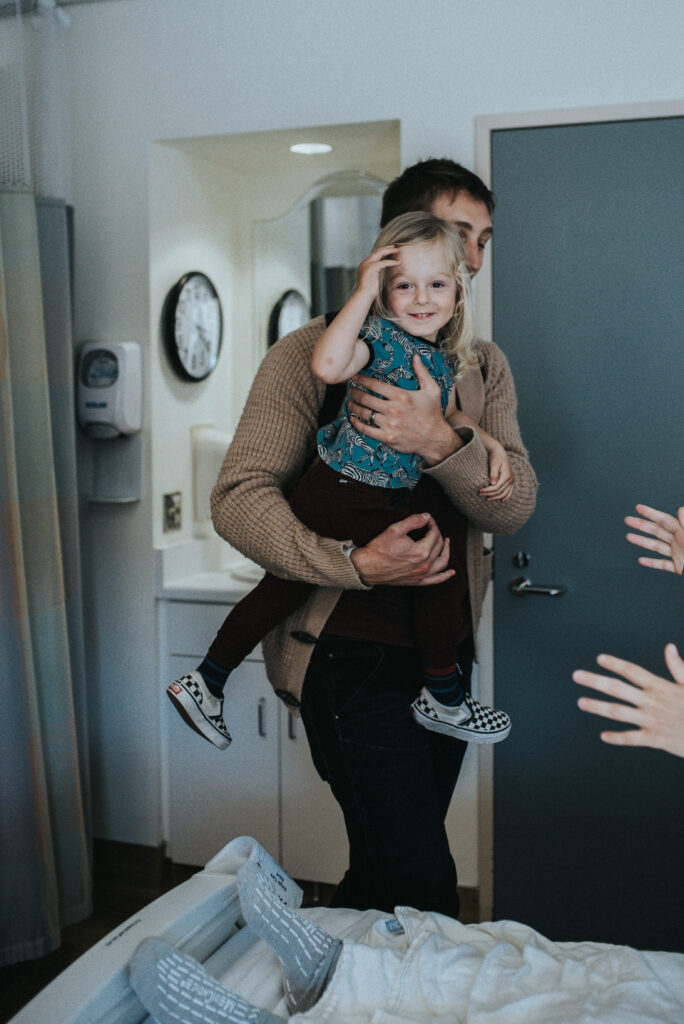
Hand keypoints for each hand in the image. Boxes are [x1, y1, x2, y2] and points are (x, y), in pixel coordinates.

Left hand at [348, 355, 462, 465]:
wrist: (435, 438)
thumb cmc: (433, 413)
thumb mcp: (432, 390)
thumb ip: (422, 372)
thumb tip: (415, 356)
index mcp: (402, 396)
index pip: (375, 385)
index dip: (362, 380)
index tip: (355, 377)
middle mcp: (393, 409)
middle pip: (366, 398)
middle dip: (355, 392)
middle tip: (350, 389)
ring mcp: (389, 424)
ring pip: (365, 413)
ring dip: (354, 407)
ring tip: (349, 402)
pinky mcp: (387, 437)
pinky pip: (367, 430)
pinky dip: (357, 424)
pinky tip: (353, 419)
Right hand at [350, 512, 453, 586]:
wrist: (368, 567)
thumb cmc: (379, 548)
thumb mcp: (395, 529)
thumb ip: (413, 521)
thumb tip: (426, 516)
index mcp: (422, 551)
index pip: (434, 533)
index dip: (432, 523)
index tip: (426, 519)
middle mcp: (425, 564)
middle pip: (438, 546)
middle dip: (436, 533)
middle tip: (430, 527)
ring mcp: (422, 574)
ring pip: (442, 562)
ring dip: (446, 551)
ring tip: (446, 543)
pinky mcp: (417, 581)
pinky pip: (436, 580)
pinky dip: (445, 576)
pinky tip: (451, 572)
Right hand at [355, 245, 398, 298]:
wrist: (363, 295)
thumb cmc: (368, 292)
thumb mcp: (371, 280)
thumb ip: (375, 274)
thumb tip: (382, 274)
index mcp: (363, 266)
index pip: (373, 255)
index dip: (381, 252)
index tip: (388, 251)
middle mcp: (364, 263)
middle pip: (376, 252)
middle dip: (385, 248)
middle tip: (394, 247)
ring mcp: (367, 264)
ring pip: (379, 253)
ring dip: (389, 251)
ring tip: (397, 250)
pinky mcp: (372, 267)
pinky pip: (384, 262)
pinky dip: (391, 262)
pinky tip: (398, 262)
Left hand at [479, 442, 513, 501]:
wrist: (500, 453)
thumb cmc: (495, 457)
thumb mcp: (493, 464)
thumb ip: (493, 474)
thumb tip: (493, 484)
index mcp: (506, 475)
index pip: (497, 487)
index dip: (488, 490)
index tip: (480, 491)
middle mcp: (511, 479)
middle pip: (499, 491)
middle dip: (489, 494)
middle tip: (479, 494)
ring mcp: (512, 481)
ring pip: (504, 493)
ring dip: (495, 497)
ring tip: (486, 499)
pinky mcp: (511, 481)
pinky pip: (510, 491)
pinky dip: (506, 497)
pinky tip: (501, 501)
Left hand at [573, 645, 683, 757]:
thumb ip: (678, 668)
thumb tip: (669, 648)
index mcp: (661, 687)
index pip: (633, 671)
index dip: (615, 664)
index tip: (600, 659)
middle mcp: (652, 702)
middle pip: (618, 689)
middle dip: (595, 681)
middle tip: (577, 676)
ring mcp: (651, 721)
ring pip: (619, 712)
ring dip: (598, 707)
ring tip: (581, 702)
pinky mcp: (655, 739)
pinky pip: (632, 739)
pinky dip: (617, 738)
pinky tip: (603, 736)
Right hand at [625, 504, 683, 574]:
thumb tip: (680, 510)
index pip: (664, 520)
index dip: (651, 513)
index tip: (638, 508)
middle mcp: (680, 541)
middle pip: (658, 531)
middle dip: (642, 526)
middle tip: (627, 520)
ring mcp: (679, 555)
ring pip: (657, 547)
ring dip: (642, 542)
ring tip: (629, 537)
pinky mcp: (679, 568)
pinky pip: (663, 564)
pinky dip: (652, 563)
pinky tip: (641, 560)